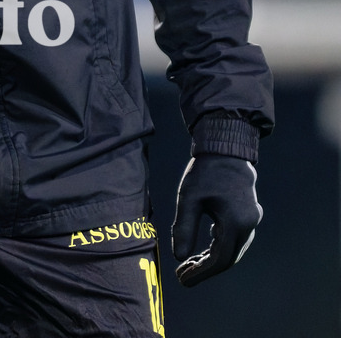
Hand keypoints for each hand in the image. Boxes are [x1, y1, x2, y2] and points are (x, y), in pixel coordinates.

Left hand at [172, 153, 262, 286]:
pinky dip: (219, 246)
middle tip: (182, 274)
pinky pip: (235, 238)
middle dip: (205, 269)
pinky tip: (204, 246)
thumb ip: (183, 227)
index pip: (219, 260)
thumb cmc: (205, 171)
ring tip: (189, 263)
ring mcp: (251, 220)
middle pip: (228, 259)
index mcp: (236, 223)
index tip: (182, 280)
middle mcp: (248, 225)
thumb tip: (178, 257)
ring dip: (212, 259)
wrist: (226, 149)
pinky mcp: (249, 214)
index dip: (200, 273)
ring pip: (233, 250)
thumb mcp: (189, 198)